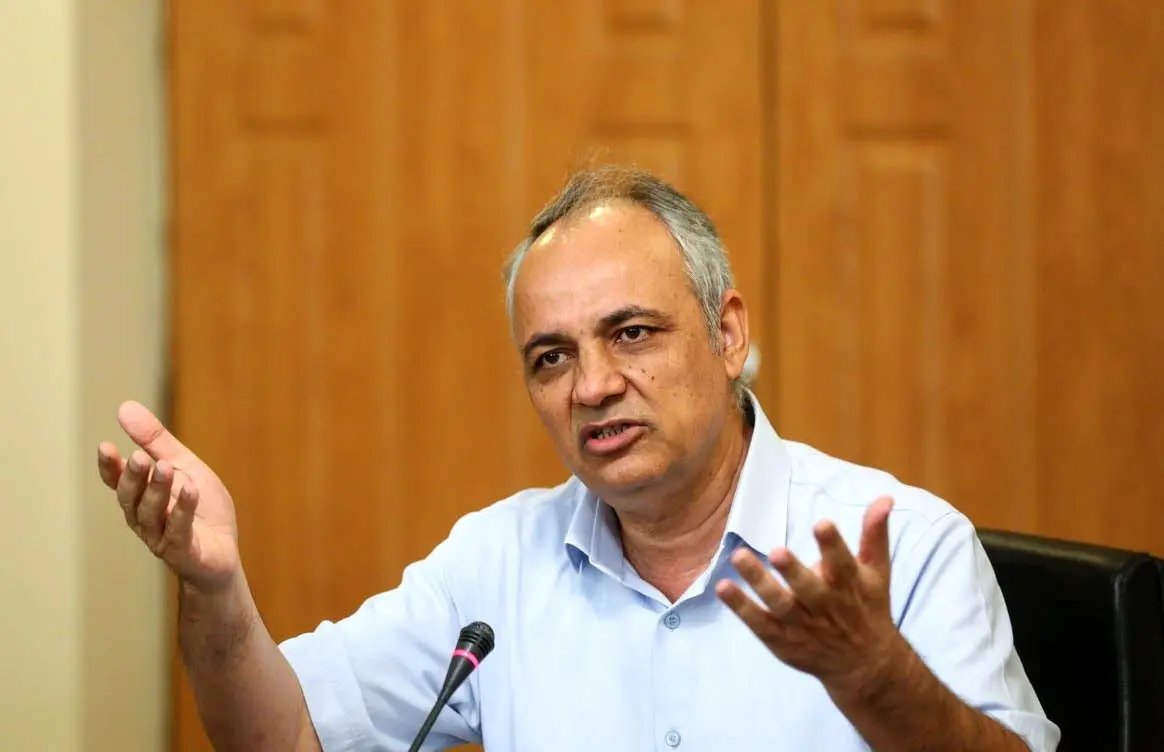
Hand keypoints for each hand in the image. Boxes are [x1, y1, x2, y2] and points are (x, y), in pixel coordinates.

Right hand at [97, 401, 240, 592]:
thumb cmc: (202, 509)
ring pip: (151, 513)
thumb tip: (124, 407)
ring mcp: (161, 536)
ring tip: (163, 467)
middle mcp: (144, 517)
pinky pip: (179, 529)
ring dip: (157, 489)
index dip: (109, 467)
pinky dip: (184, 509)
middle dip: (133, 477)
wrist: (223, 553)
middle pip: (130, 498)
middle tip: (138, 457)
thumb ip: (157, 442)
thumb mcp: (184, 467)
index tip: (105, 446)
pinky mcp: (182, 550)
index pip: (117, 481)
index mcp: (141, 496)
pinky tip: (190, 489)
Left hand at [715, 496, 903, 697]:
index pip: (843, 564)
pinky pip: (760, 624)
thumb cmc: (869, 607)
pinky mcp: (783, 641)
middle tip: (777, 551)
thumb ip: (875, 535)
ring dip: (759, 583)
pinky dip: (742, 608)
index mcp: (850, 587)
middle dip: (793, 571)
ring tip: (739, 557)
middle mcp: (826, 607)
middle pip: (808, 589)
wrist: (865, 665)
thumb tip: (885, 498)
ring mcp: (803, 626)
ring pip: (780, 605)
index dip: (832, 545)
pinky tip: (723, 587)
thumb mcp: (877, 572)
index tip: (821, 523)